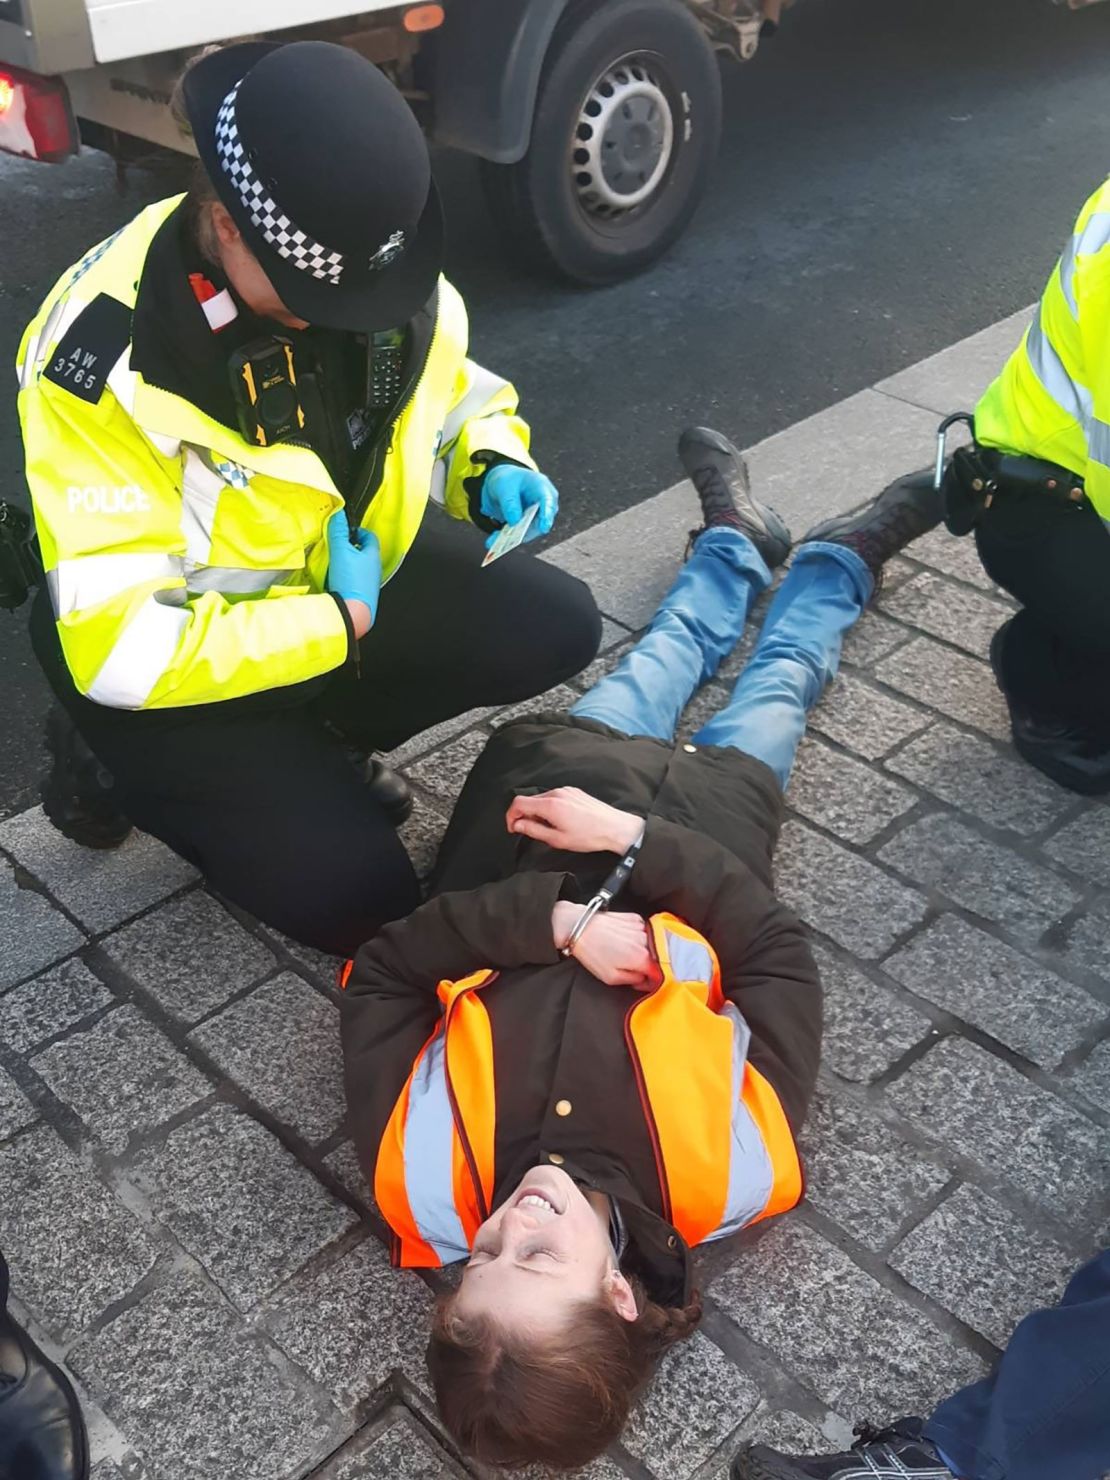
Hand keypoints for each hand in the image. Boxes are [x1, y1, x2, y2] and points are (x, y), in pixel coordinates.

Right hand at [326, 511, 381, 622]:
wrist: (353, 612)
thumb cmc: (351, 581)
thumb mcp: (341, 551)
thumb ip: (338, 532)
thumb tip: (338, 513)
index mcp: (373, 556)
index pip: (370, 537)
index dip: (359, 531)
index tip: (347, 530)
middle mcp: (374, 569)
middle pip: (364, 552)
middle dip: (351, 547)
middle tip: (338, 545)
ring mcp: (369, 583)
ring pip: (359, 567)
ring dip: (348, 563)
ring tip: (334, 562)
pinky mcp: (362, 595)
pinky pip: (355, 581)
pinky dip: (346, 577)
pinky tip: (335, 579)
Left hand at [479, 464, 558, 548]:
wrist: (503, 483)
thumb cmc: (507, 480)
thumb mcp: (503, 486)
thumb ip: (509, 502)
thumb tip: (515, 522)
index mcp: (541, 487)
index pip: (548, 501)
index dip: (547, 515)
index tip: (543, 527)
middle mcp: (544, 504)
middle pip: (540, 521)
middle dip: (525, 531)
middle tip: (508, 538)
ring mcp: (537, 516)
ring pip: (529, 532)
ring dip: (513, 538)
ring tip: (495, 541)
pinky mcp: (528, 526)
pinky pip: (520, 535)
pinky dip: (508, 539)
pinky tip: (494, 540)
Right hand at [508, 787, 642, 854]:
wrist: (614, 828)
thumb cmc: (588, 836)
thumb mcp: (557, 839)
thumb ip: (533, 830)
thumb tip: (517, 825)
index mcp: (550, 804)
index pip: (518, 803)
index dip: (511, 816)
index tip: (513, 828)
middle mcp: (557, 793)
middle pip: (529, 800)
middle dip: (525, 815)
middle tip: (531, 831)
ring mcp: (566, 790)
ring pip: (541, 798)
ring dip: (538, 812)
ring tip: (549, 828)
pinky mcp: (574, 791)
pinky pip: (554, 797)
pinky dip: (549, 807)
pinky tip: (559, 820)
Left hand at [552, 902, 658, 988]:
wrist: (579, 927)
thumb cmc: (592, 952)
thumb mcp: (611, 978)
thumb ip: (634, 980)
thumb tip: (644, 979)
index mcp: (642, 958)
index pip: (659, 973)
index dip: (652, 980)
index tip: (644, 982)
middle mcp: (646, 941)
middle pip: (657, 958)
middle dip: (648, 965)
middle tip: (632, 968)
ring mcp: (641, 927)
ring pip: (652, 944)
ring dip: (644, 950)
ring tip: (624, 952)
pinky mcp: (635, 918)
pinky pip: (644, 931)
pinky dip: (638, 937)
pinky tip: (624, 939)